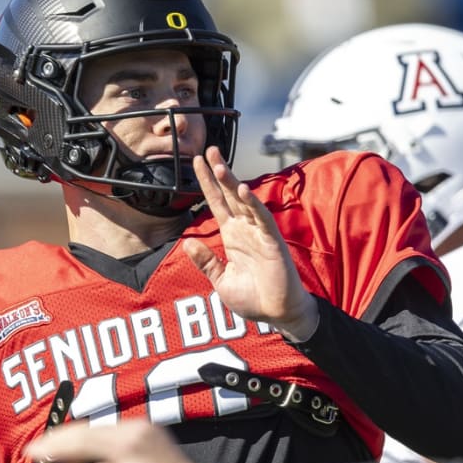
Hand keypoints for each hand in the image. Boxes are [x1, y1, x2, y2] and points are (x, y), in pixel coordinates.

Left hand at [25, 421, 230, 462]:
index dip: (72, 442)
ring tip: (34, 453)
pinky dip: (63, 449)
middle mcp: (135, 428)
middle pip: (87, 431)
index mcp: (141, 434)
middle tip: (36, 451)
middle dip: (59, 441)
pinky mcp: (126, 448)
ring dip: (55, 444)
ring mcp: (131, 435)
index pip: (98, 434)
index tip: (52, 452)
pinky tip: (47, 457)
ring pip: (82, 437)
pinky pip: (86, 445)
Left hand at [184, 147, 318, 340]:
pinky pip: (262, 219)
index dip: (207, 183)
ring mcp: (259, 233)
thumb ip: (206, 261)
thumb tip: (187, 243)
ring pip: (244, 202)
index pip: (217, 202)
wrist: (276, 313)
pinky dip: (253, 204)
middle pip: (229, 194)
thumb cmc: (252, 297)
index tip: (197, 162)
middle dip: (219, 172)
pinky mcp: (272, 242)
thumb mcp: (220, 280)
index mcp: (232, 235)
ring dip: (232, 183)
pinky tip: (243, 190)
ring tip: (218, 165)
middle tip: (208, 150)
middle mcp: (245, 229)